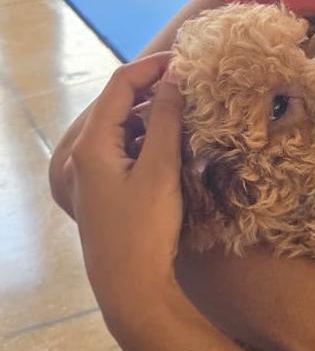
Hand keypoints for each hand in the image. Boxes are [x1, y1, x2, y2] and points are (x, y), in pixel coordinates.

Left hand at [64, 52, 184, 337]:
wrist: (131, 291)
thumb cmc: (145, 230)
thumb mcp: (160, 169)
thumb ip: (166, 119)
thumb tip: (175, 76)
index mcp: (91, 145)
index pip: (121, 83)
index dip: (153, 65)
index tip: (188, 59)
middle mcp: (84, 154)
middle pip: (119, 101)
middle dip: (155, 86)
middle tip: (193, 81)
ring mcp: (93, 172)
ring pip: (124, 124)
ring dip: (154, 111)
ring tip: (190, 107)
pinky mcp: (106, 187)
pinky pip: (126, 145)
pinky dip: (149, 135)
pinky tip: (176, 139)